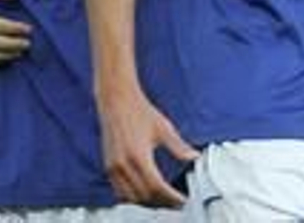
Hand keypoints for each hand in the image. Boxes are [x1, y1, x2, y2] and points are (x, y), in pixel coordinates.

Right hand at [98, 87, 197, 206]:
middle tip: (176, 203)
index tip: (182, 200)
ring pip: (131, 198)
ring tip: (163, 201)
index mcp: (138, 156)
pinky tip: (144, 194)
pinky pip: (120, 191)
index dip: (171, 197)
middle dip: (162, 203)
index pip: (157, 187)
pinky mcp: (109, 166)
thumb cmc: (139, 110)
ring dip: (147, 203)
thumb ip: (179, 147)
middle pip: (144, 196)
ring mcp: (113, 167)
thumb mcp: (164, 128)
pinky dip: (133, 197)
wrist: (117, 100)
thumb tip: (194, 157)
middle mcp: (123, 165)